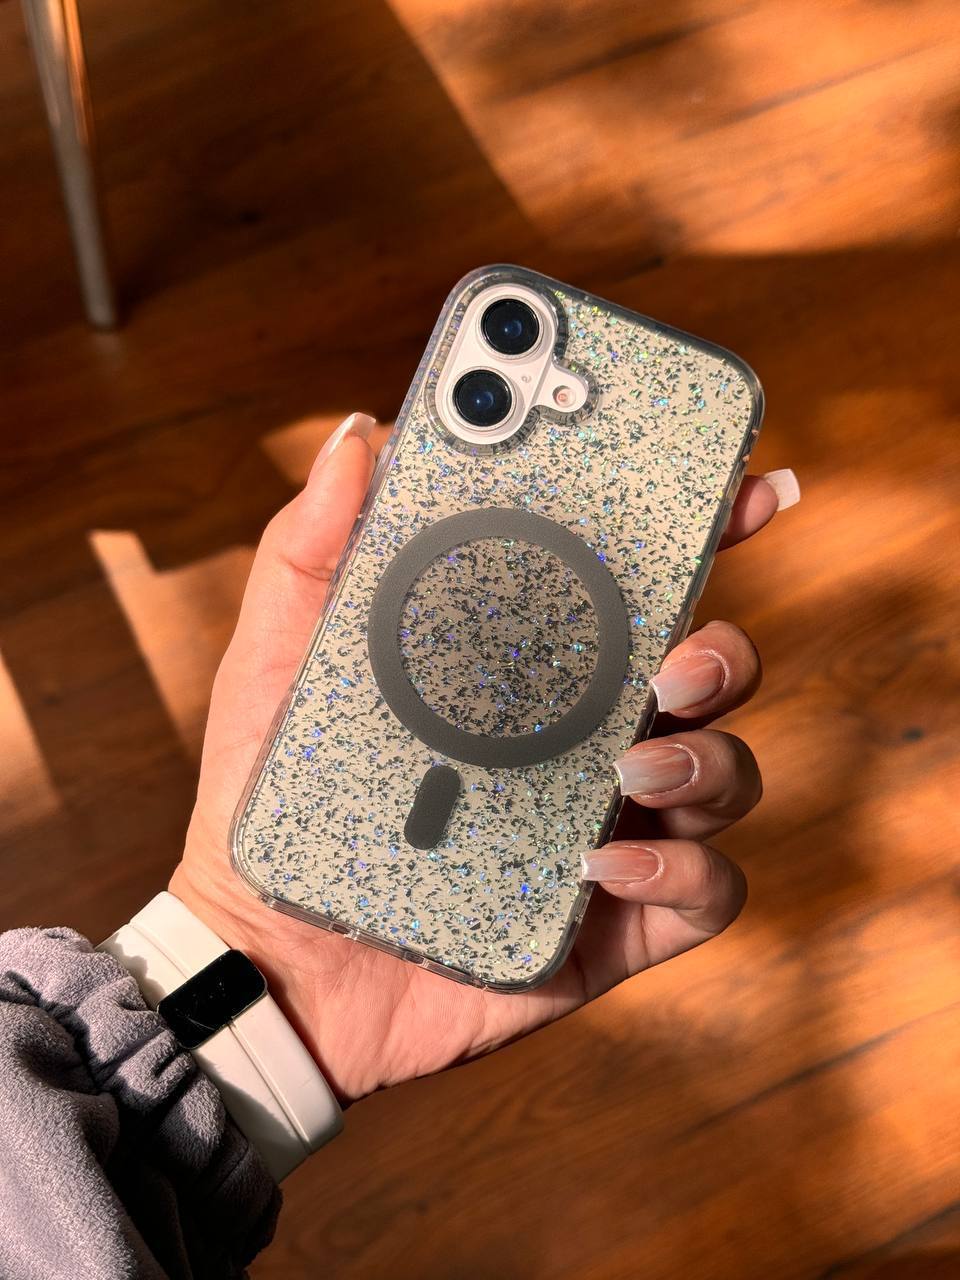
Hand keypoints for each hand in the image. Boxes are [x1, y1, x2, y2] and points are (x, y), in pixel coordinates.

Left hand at [171, 413, 795, 1104]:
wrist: (271, 955)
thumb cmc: (283, 801)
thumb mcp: (283, 662)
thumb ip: (315, 549)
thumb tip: (360, 435)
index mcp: (535, 669)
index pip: (638, 588)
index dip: (705, 530)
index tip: (744, 486)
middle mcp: (587, 740)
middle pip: (711, 673)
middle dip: (723, 649)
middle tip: (672, 659)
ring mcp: (609, 827)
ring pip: (726, 774)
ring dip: (708, 759)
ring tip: (629, 768)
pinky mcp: (612, 921)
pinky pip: (703, 892)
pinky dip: (684, 869)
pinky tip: (607, 860)